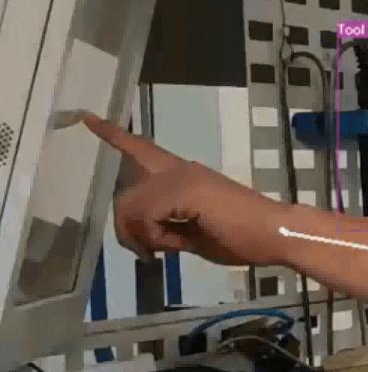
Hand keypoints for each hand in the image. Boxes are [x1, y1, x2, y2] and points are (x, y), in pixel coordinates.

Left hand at [81, 114, 289, 265]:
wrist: (276, 233)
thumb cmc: (245, 237)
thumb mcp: (194, 235)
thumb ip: (169, 229)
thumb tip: (144, 241)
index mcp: (185, 175)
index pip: (142, 149)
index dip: (114, 135)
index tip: (88, 118)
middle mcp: (179, 169)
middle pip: (126, 195)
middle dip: (127, 230)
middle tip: (149, 254)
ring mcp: (180, 177)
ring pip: (132, 208)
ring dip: (147, 237)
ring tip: (173, 250)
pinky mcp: (182, 190)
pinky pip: (146, 217)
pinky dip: (157, 238)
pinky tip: (180, 245)